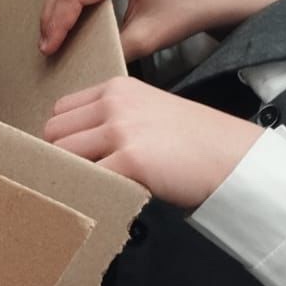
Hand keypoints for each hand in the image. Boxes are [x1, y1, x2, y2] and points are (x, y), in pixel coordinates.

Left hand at [45, 76, 263, 208]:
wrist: (233, 157)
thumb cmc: (195, 142)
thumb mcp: (149, 112)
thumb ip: (113, 119)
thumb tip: (73, 144)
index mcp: (118, 88)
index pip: (61, 110)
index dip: (62, 136)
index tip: (74, 155)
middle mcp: (115, 103)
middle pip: (53, 132)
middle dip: (60, 156)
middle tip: (81, 176)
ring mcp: (121, 129)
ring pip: (61, 154)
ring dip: (70, 174)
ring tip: (94, 186)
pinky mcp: (129, 159)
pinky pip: (85, 177)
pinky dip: (88, 190)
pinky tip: (104, 196)